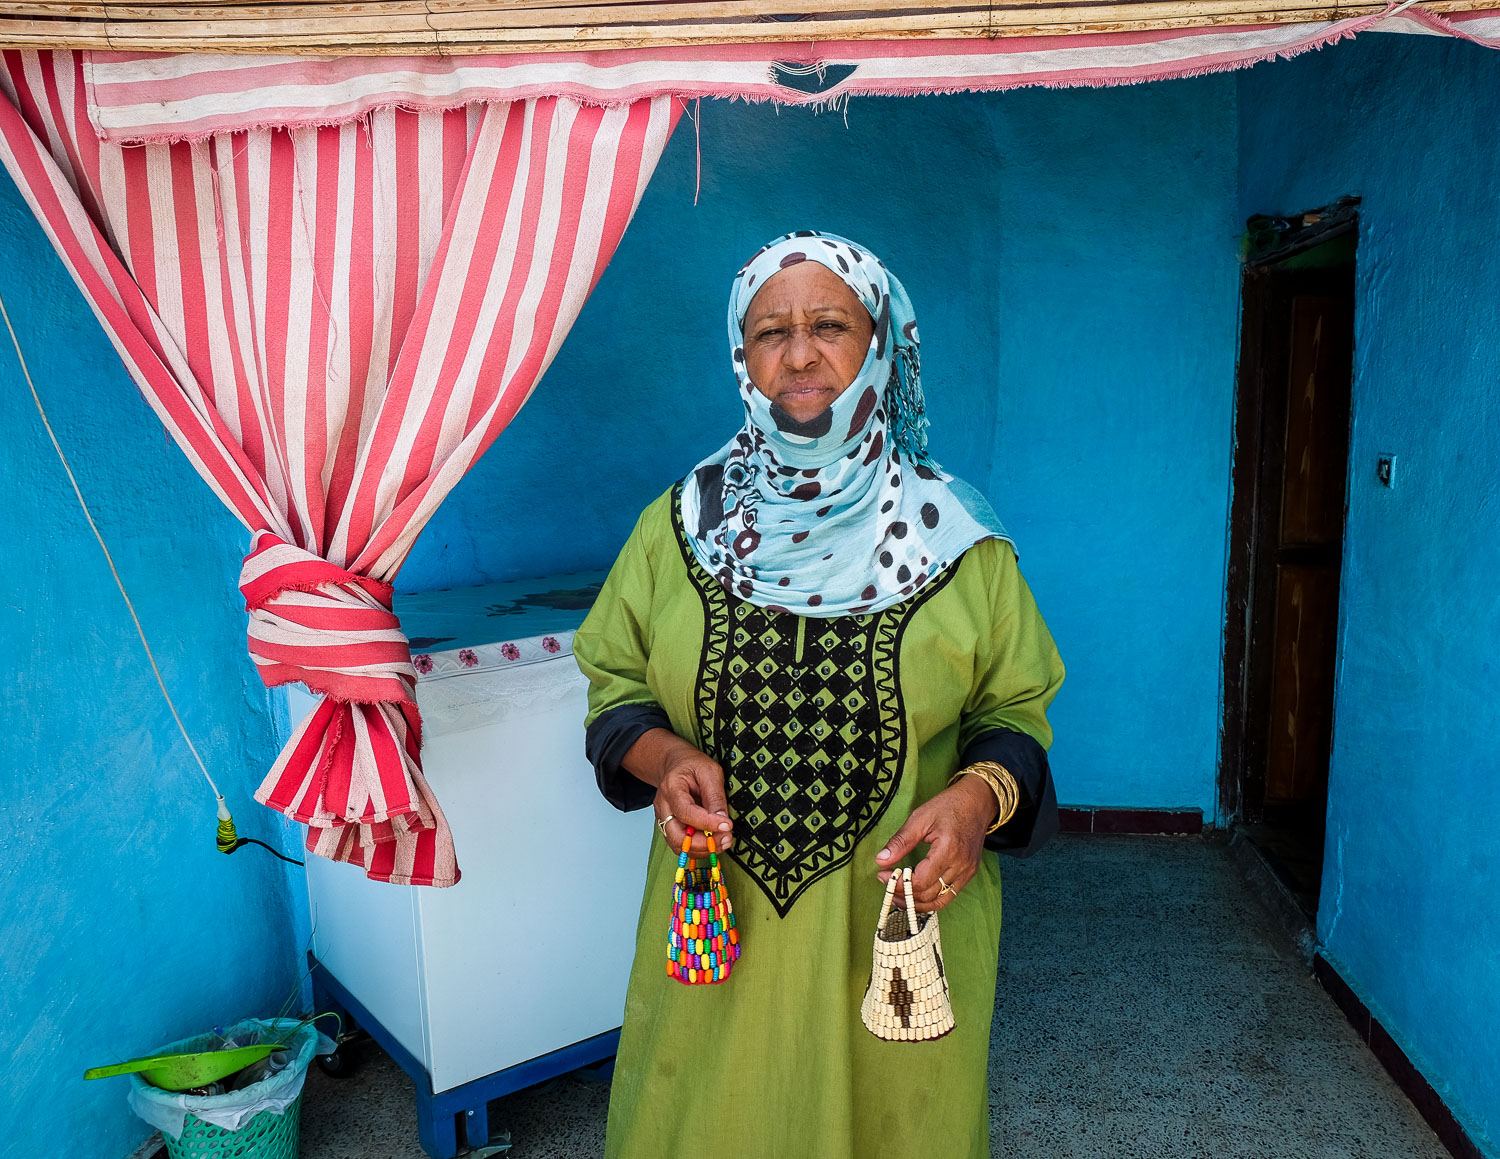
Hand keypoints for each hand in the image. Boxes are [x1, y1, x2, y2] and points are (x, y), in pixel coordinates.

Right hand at [622, 728, 733, 855]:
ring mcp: (664, 818)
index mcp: (671, 787)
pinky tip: (712, 842)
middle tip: (725, 839)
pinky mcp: (670, 826)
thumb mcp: (710, 771)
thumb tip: (723, 820)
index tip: (726, 826)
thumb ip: (715, 796)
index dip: (707, 823)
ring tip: (722, 841)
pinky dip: (698, 848)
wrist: (676, 764)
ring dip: (702, 849)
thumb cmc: (691, 764)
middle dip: (703, 844)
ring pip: (678, 845)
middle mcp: (663, 806)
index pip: (686, 812)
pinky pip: (682, 844)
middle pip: (676, 836)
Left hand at [874, 775, 996, 911]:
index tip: (883, 875)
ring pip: (939, 901)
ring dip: (917, 902)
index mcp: (948, 849)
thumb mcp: (920, 818)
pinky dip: (931, 899)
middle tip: (887, 885)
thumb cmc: (949, 806)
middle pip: (928, 894)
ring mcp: (967, 872)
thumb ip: (900, 842)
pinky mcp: (969, 874)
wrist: (976, 803)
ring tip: (898, 895)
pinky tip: (917, 893)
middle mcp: (961, 865)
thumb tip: (881, 860)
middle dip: (903, 894)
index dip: (898, 883)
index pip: (920, 881)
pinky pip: (949, 895)